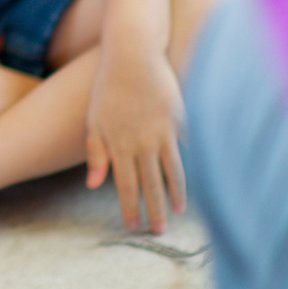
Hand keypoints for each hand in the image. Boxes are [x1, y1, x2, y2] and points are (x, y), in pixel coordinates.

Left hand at [85, 39, 186, 233]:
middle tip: (159, 232)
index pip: (126, 186)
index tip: (134, 227)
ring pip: (172, 172)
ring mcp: (163, 133)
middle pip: (151, 185)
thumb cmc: (108, 88)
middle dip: (155, 210)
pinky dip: (190, 165)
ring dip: (176, 195)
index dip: (131, 208)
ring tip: (179, 212)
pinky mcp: (179, 121)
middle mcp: (142, 143)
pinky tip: (194, 180)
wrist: (133, 56)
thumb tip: (93, 185)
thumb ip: (96, 154)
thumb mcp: (94, 121)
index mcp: (119, 145)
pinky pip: (186, 148)